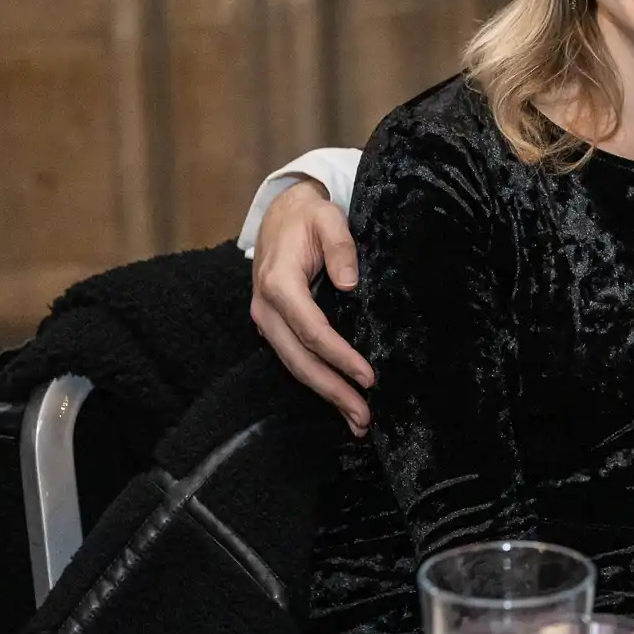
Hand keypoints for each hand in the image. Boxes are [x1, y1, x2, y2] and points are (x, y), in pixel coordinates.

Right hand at [250, 178, 375, 432]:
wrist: (281, 213)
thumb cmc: (309, 216)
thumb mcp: (328, 218)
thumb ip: (341, 246)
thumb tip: (350, 283)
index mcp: (279, 282)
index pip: (312, 329)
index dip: (339, 356)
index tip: (368, 376)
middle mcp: (266, 307)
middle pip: (300, 359)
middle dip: (332, 390)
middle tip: (364, 417)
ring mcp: (266, 319)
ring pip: (295, 365)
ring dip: (326, 394)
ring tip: (358, 420)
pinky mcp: (274, 326)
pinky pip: (294, 359)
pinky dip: (317, 381)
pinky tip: (339, 397)